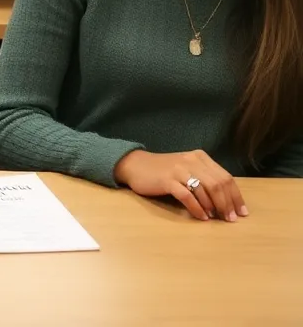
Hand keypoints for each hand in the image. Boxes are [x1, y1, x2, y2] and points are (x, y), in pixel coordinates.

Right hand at [114, 149, 247, 221]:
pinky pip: (187, 196)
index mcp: (200, 157)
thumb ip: (204, 178)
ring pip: (205, 189)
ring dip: (214, 207)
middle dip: (227, 203)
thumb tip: (225, 200)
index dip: (236, 196)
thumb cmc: (164, 171)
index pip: (226, 177)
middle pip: (218, 184)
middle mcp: (192, 161)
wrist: (135, 166)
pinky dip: (197, 208)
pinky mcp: (167, 180)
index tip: (241, 212)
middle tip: (230, 219)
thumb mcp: (187, 169)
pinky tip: (201, 217)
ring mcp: (179, 169)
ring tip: (216, 219)